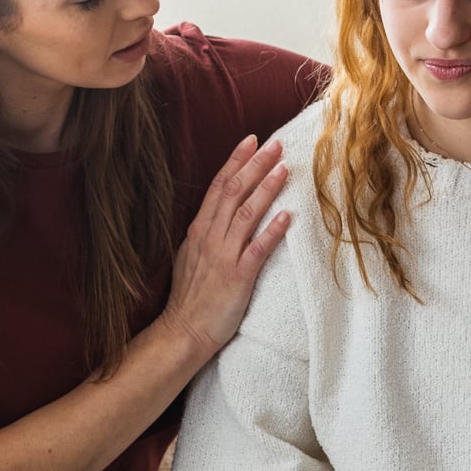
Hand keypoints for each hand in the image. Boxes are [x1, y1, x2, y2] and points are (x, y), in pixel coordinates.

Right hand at [158, 136, 292, 360]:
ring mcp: (223, 256)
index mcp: (199, 229)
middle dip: (255, 165)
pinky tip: (288, 216)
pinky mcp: (237, 277)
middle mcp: (210, 237)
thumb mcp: (191, 254)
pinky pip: (257, 249)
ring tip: (284, 168)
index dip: (236, 161)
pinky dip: (272, 231)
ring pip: (245, 214)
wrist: (183, 331)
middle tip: (276, 144)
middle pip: (233, 192)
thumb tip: (220, 212)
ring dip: (266, 189)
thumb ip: (206, 232)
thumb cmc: (190, 296)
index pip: (218, 186)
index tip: (252, 140)